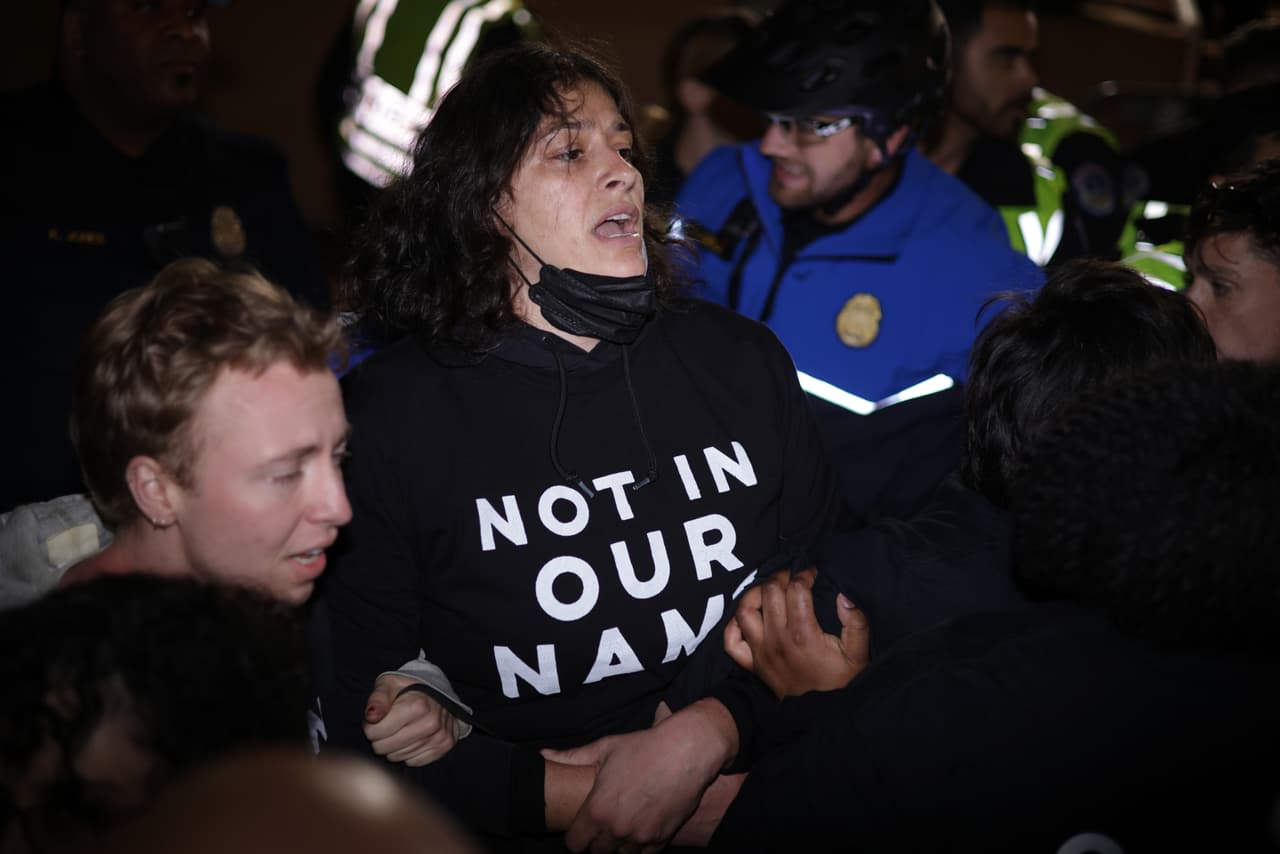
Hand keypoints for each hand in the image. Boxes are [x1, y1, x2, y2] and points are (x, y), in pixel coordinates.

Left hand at [363, 673, 457, 766]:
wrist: (436, 691)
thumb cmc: (407, 688)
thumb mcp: (388, 685)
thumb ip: (378, 700)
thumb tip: (371, 716)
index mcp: (417, 705)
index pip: (376, 732)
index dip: (371, 727)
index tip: (377, 720)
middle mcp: (432, 722)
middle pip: (386, 747)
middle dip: (381, 739)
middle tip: (387, 726)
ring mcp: (440, 736)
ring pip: (399, 756)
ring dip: (394, 747)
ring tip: (399, 730)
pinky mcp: (445, 745)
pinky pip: (414, 761)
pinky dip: (409, 753)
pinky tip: (411, 738)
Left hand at [543, 699, 737, 852]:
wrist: (685, 752)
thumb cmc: (643, 747)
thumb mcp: (604, 749)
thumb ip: (572, 757)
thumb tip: (543, 755)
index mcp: (597, 810)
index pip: (574, 844)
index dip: (576, 836)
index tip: (582, 828)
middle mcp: (616, 829)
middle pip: (597, 852)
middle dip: (598, 841)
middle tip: (604, 824)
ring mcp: (640, 837)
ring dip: (619, 846)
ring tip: (623, 827)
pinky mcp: (661, 839)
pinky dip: (641, 847)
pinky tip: (642, 830)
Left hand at [723, 568, 868, 697]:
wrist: (820, 712)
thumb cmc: (839, 679)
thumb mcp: (858, 654)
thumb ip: (856, 623)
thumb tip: (843, 596)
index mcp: (803, 634)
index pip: (795, 589)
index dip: (804, 574)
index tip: (812, 573)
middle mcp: (777, 639)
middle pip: (769, 592)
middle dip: (781, 577)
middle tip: (792, 578)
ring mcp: (760, 650)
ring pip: (744, 609)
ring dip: (755, 593)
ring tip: (770, 590)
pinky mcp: (750, 662)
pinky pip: (731, 639)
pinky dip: (734, 625)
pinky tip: (750, 616)